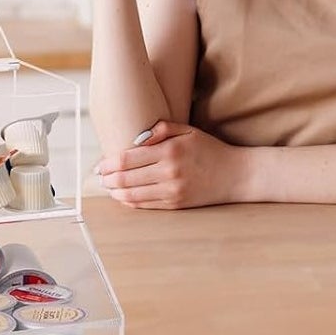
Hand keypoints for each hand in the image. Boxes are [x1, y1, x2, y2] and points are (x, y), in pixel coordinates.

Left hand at [96, 120, 247, 209]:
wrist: (236, 175)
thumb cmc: (210, 149)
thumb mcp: (188, 131)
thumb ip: (162, 129)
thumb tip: (137, 136)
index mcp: (170, 151)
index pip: (128, 158)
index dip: (109, 162)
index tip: (100, 164)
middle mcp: (169, 172)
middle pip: (126, 178)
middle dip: (108, 178)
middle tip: (99, 177)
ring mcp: (172, 191)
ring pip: (133, 195)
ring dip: (116, 192)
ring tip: (108, 187)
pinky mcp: (176, 204)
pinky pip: (146, 205)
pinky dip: (130, 202)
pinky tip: (123, 197)